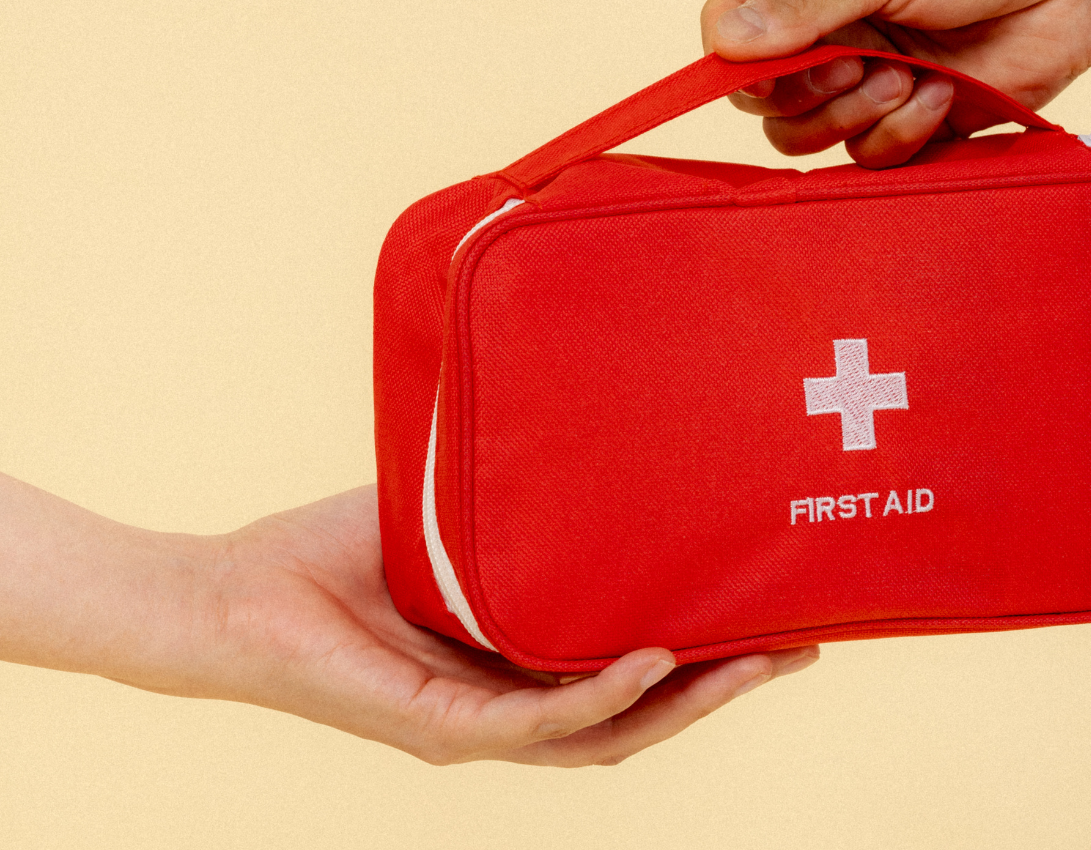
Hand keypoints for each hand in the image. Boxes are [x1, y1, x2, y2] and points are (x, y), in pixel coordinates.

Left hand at [0, 474, 818, 765]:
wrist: (226, 600)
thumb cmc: (335, 557)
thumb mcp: (456, 518)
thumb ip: (520, 495)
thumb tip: (591, 415)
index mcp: (522, 667)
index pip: (636, 676)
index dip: (711, 656)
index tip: (778, 610)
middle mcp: (511, 711)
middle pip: (644, 717)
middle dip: (729, 686)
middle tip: (804, 644)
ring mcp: (478, 729)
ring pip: (609, 734)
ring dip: (692, 701)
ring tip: (759, 660)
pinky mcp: (438, 729)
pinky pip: (538, 725)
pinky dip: (604, 695)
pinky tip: (656, 659)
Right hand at [700, 0, 1090, 167]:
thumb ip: (806, 1)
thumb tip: (725, 43)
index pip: (728, 28)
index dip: (739, 62)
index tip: (777, 68)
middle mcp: (827, 23)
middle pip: (763, 98)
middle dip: (808, 94)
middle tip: (857, 65)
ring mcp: (866, 74)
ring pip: (810, 137)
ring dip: (855, 117)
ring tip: (909, 77)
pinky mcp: (908, 118)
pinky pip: (870, 157)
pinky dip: (900, 135)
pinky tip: (943, 94)